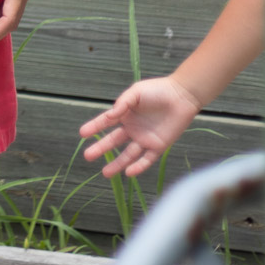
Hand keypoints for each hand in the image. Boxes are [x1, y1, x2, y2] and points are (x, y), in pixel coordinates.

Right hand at [79, 78, 201, 176]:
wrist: (181, 96)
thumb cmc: (158, 90)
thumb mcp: (136, 92)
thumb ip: (123, 103)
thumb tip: (110, 116)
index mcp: (126, 113)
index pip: (106, 122)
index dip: (94, 127)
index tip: (82, 134)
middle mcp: (133, 128)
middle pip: (114, 141)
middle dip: (100, 148)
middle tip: (87, 156)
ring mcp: (145, 139)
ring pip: (128, 154)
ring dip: (117, 164)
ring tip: (105, 173)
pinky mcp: (159, 146)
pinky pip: (147, 159)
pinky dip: (138, 167)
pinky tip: (128, 173)